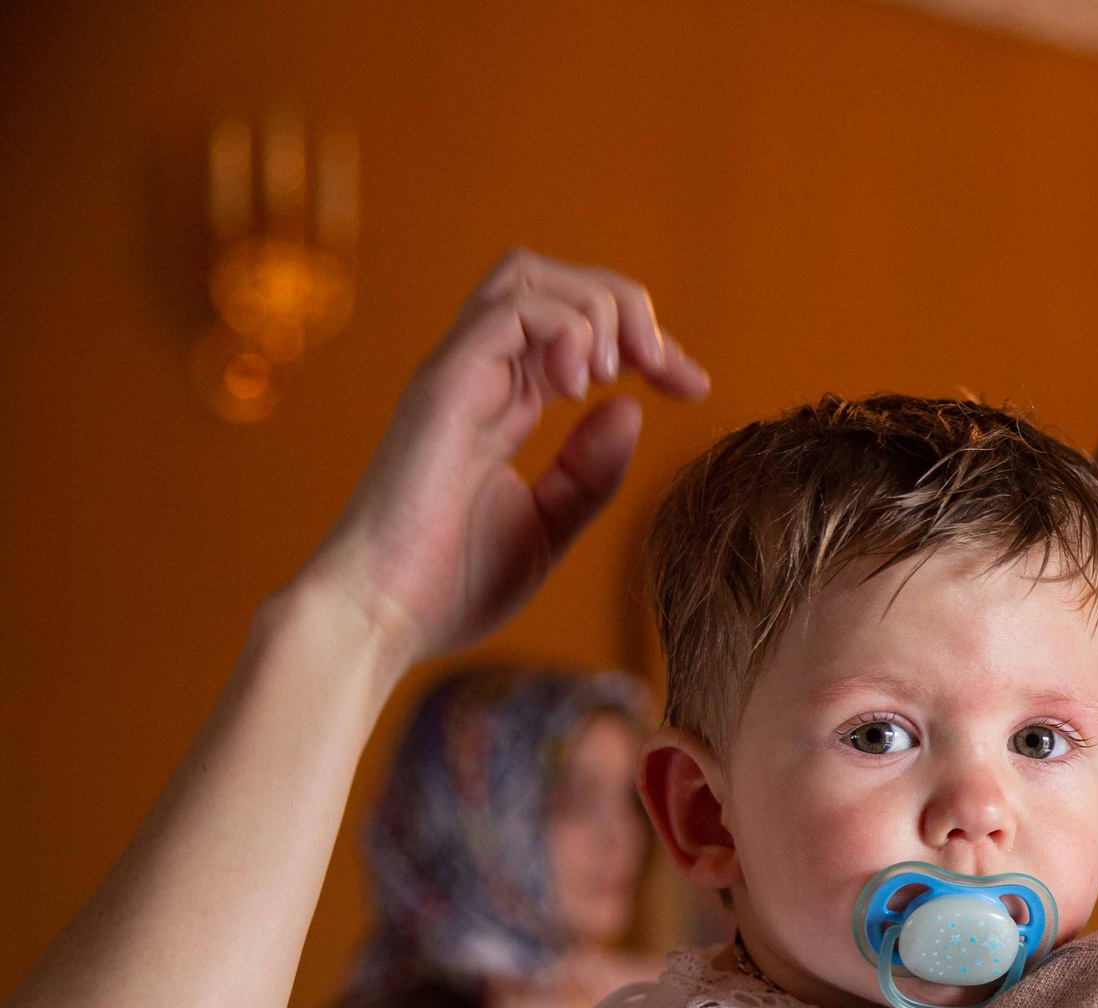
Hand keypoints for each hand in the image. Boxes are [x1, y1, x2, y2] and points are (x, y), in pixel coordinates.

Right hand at [299, 249, 710, 663]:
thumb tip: (631, 409)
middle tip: (670, 369)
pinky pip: (511, 310)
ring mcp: (457, 374)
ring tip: (618, 374)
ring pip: (530, 277)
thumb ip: (589, 474)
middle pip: (551, 279)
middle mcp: (477, 375)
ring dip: (599, 310)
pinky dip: (566, 329)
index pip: (576, 330)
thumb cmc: (448, 584)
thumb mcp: (547, 528)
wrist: (380, 618)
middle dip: (627, 307)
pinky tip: (584, 389)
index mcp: (502, 403)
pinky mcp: (444, 386)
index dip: (646, 344)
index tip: (695, 387)